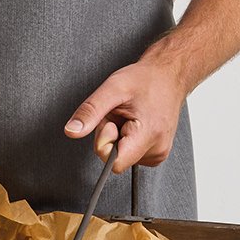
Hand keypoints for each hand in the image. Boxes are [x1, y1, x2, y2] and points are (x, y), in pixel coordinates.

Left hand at [63, 59, 186, 171]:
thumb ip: (90, 111)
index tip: (111, 121)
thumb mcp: (112, 89)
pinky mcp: (157, 153)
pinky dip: (127, 139)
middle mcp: (157, 150)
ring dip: (118, 137)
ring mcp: (159, 153)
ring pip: (122, 157)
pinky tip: (135, 122)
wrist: (168, 76)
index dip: (105, 142)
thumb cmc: (145, 80)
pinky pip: (130, 154)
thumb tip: (71, 131)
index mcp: (148, 135)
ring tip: (129, 116)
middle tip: (120, 114)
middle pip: (116, 159)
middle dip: (110, 136)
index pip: (114, 163)